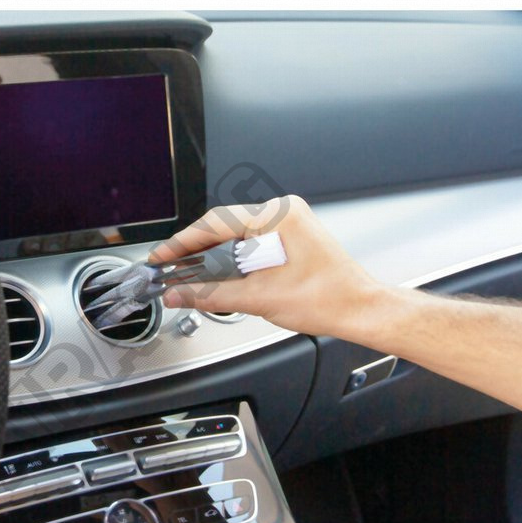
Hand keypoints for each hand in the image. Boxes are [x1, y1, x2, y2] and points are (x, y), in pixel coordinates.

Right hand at [149, 195, 381, 338]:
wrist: (358, 310)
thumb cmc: (327, 300)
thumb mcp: (258, 299)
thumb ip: (210, 295)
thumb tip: (179, 294)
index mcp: (278, 216)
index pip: (216, 223)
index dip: (183, 242)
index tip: (163, 256)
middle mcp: (283, 212)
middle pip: (224, 225)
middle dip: (195, 248)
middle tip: (169, 267)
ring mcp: (288, 222)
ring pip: (236, 233)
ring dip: (213, 253)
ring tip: (189, 272)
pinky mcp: (290, 235)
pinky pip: (251, 240)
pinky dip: (232, 256)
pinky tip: (217, 270)